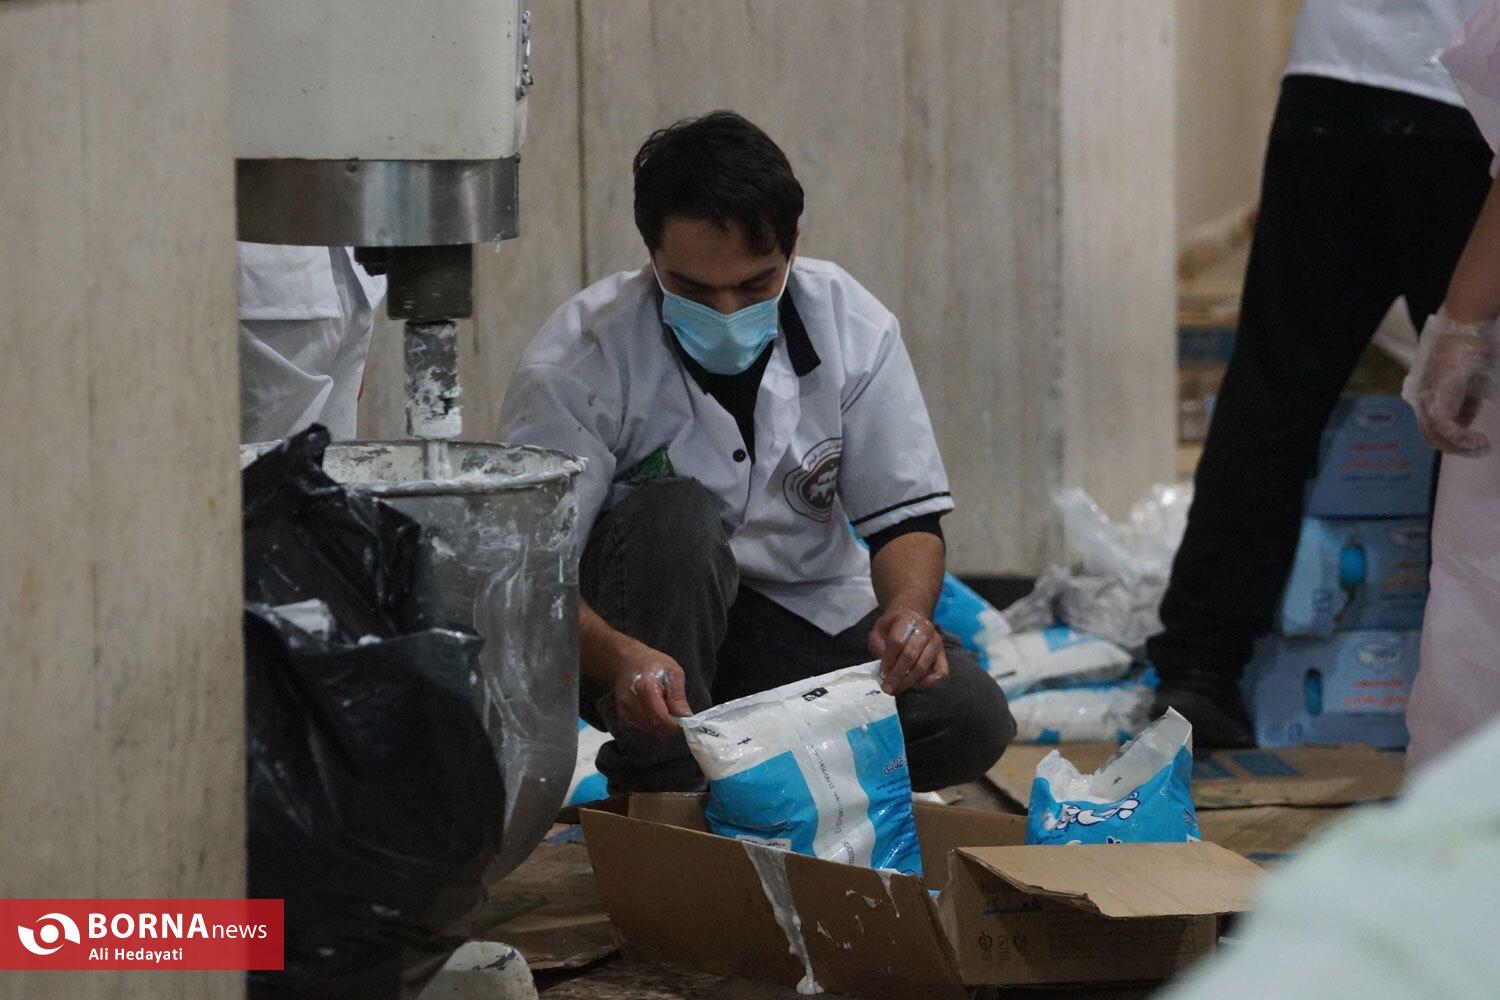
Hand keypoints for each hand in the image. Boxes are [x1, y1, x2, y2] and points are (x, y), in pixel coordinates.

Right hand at [612, 643, 691, 736]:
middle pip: (655, 727)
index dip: (675, 725)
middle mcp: (631, 703)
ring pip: (649, 730)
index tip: (686, 723)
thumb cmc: (652, 663)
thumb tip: (686, 718)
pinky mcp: (622, 716)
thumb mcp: (672, 673)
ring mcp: (624, 711)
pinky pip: (642, 728)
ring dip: (661, 726)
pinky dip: (652, 725)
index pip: (661, 718)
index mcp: (645, 688)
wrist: (626, 661)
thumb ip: (678, 697)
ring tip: (665, 709)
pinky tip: (654, 711)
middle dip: (670, 727)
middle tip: (678, 716)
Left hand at [867, 605, 948, 694]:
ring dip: (909, 681)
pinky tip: (915, 685)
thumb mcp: (878, 630)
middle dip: (897, 674)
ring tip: (897, 689)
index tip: (882, 674)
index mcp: (907, 620)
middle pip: (910, 655)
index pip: (897, 641)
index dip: (888, 660)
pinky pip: (941, 672)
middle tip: (888, 688)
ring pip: (923, 665)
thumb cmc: (892, 628)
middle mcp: (926, 629)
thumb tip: (884, 666)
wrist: (911, 620)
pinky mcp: (943, 655)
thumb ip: (877, 645)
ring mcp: (936, 642)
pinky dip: (928, 682)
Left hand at [1405, 310, 1497, 453]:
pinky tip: (1479, 441)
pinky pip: (1447, 429)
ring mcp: (1428, 402)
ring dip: (1462, 446)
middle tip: (1478, 450)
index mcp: (1428, 399)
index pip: (1431, 429)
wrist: (1465, 334)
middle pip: (1432, 437)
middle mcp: (1422, 402)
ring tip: (1482, 446)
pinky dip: (1464, 439)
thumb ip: (1464, 404)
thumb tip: (1465, 424)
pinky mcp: (1438, 401)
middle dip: (1457, 448)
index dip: (1451, 441)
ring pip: (1438, 436)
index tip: (1472, 444)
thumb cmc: (1468, 354)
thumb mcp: (1469, 386)